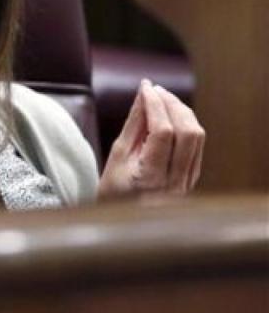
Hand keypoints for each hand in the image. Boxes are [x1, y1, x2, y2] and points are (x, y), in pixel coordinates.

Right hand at [98, 79, 204, 198]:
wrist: (126, 224)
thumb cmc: (114, 193)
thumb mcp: (116, 157)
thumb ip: (134, 125)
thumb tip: (144, 95)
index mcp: (151, 178)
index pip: (163, 132)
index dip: (156, 105)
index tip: (145, 88)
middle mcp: (176, 182)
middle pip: (188, 132)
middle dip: (172, 104)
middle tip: (155, 90)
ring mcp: (188, 182)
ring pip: (198, 136)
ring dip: (182, 112)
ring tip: (163, 99)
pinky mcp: (193, 178)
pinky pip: (197, 145)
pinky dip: (186, 124)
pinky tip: (171, 117)